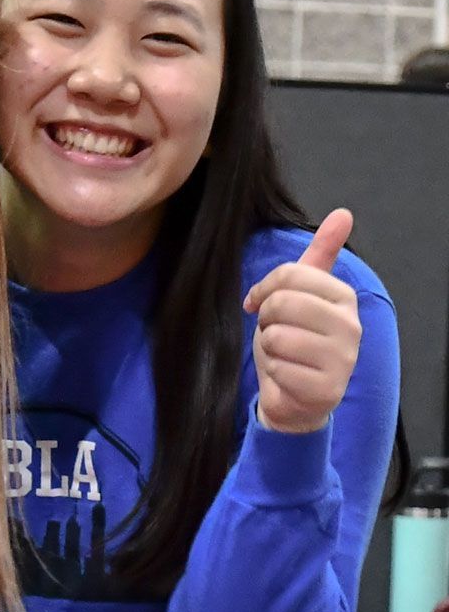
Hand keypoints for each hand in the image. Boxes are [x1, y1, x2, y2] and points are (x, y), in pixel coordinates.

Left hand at [243, 210, 361, 433]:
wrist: (296, 397)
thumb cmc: (295, 339)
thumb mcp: (303, 294)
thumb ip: (321, 254)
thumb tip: (343, 213)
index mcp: (343, 296)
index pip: (290, 274)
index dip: (264, 289)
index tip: (260, 302)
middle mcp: (350, 326)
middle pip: (282, 303)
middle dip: (266, 319)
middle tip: (275, 331)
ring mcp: (342, 360)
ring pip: (276, 336)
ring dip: (268, 347)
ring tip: (283, 354)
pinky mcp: (326, 389)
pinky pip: (278, 367)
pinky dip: (273, 372)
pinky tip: (286, 377)